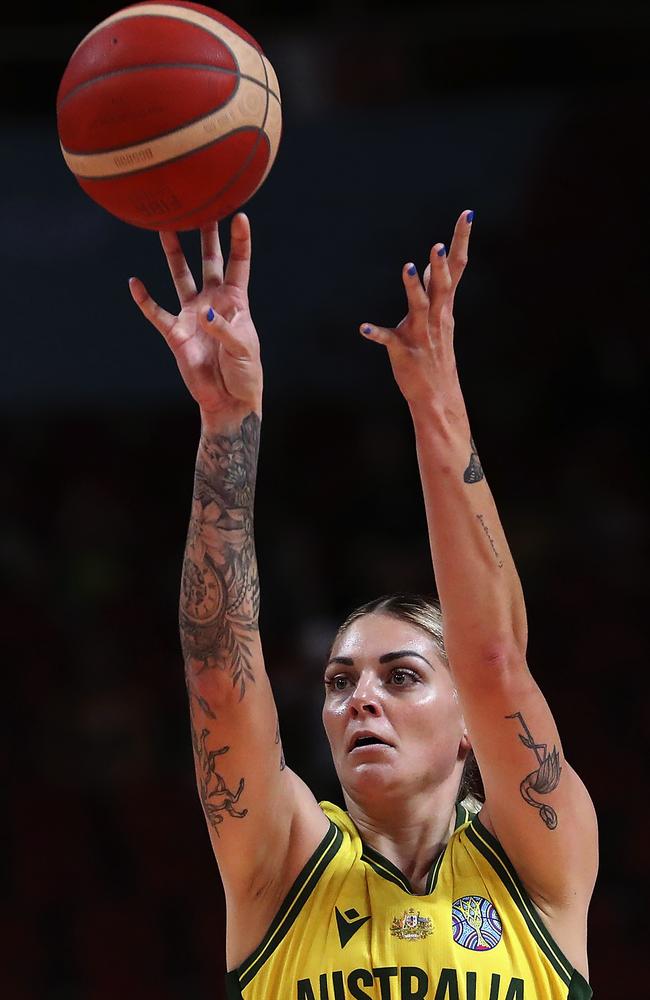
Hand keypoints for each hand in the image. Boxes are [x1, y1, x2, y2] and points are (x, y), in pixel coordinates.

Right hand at [129, 213, 261, 417]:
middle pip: (208, 261)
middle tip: (199, 205)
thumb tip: (204, 312)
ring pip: (180, 276)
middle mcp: (213, 301)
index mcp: (236, 301)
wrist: (229, 400)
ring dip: (173, 254)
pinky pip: (156, 313)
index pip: (239, 264)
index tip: (239, 214)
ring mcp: (192, 314)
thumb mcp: (243, 348)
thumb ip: (225, 328)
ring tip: (164, 228)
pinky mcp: (176, 333)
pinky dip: (144, 299)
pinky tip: (134, 282)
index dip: (240, 240)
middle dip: (204, 235)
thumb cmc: (245, 373)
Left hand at [360, 209, 473, 411]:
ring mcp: (420, 335)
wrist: (437, 397)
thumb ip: (435, 290)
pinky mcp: (404, 352)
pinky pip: (389, 340)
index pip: (457, 268)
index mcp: (445, 308)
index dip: (461, 240)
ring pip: (418, 307)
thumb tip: (431, 264)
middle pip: (442, 286)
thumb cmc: (435, 355)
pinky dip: (376, 333)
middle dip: (440, 266)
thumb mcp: (440, 319)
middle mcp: (436, 318)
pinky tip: (364, 329)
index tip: (467, 214)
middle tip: (437, 245)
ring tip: (407, 268)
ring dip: (412, 288)